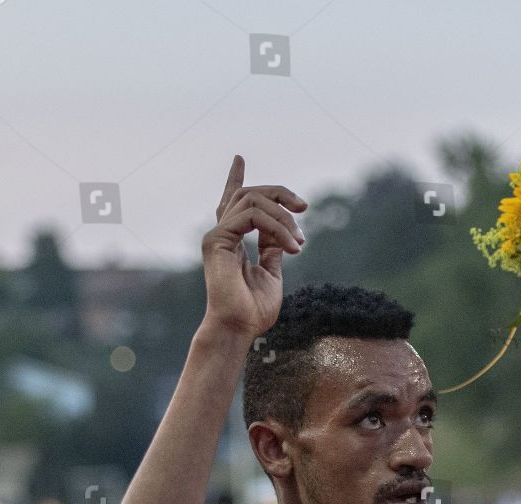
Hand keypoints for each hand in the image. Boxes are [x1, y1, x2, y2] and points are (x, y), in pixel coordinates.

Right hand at [201, 155, 307, 339]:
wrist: (238, 328)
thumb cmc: (253, 310)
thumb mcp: (271, 272)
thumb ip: (273, 248)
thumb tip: (283, 232)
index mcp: (232, 241)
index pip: (233, 203)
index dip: (235, 179)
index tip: (239, 158)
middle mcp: (221, 235)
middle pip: (249, 194)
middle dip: (280, 194)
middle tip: (304, 207)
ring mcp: (217, 236)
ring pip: (252, 200)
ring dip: (283, 216)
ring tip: (299, 241)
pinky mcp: (216, 241)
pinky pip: (250, 216)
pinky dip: (276, 227)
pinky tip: (291, 245)